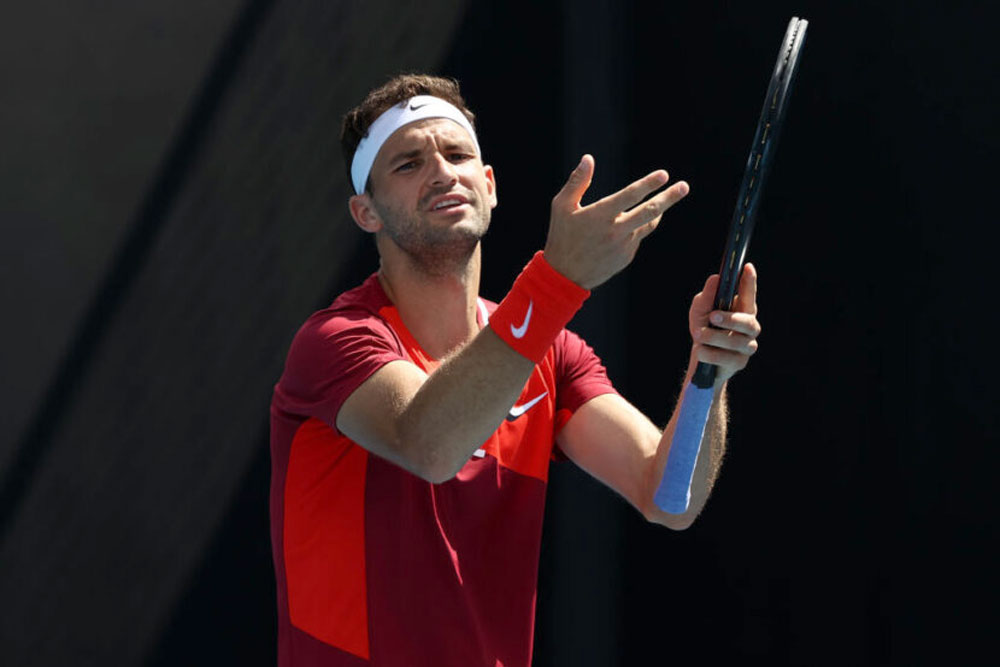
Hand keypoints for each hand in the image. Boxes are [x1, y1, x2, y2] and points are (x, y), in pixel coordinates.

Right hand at [543, 154, 688, 289]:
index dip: (648, 184)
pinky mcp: (626, 256)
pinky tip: (628, 225)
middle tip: (684, 186)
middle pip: (649, 211)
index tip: (664, 175)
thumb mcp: (561, 206)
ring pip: (647, 224)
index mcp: (600, 215)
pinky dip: (636, 228)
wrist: (565, 276)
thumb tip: (588, 159)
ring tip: (668, 199)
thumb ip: (577, 182)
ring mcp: (624, 245)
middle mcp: (615, 230)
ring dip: (659, 211)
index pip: (630, 195)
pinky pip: (636, 237)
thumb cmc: (561, 237)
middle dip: (669, 197)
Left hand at [689, 263, 760, 382]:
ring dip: (714, 336)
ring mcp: (746, 346)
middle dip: (731, 319)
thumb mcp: (700, 311)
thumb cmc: (704, 329)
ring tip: (698, 335)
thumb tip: (715, 279)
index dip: (749, 281)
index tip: (747, 267)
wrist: (701, 360)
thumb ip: (707, 297)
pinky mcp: (739, 362)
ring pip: (736, 341)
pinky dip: (710, 353)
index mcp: (742, 310)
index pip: (749, 294)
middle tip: (712, 316)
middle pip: (748, 322)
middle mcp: (749, 327)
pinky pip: (726, 358)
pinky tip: (700, 350)